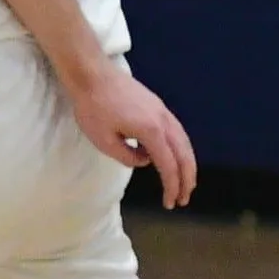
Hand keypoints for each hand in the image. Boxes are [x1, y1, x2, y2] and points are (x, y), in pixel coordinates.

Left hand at [64, 62, 197, 208]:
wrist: (91, 75)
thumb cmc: (93, 107)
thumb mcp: (104, 141)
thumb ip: (127, 157)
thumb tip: (145, 161)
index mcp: (151, 131)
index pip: (168, 165)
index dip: (172, 186)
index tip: (170, 203)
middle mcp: (163, 121)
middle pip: (184, 155)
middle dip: (186, 179)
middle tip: (184, 199)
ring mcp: (162, 111)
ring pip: (184, 142)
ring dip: (187, 164)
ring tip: (186, 181)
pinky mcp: (157, 105)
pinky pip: (177, 131)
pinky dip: (181, 148)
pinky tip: (175, 156)